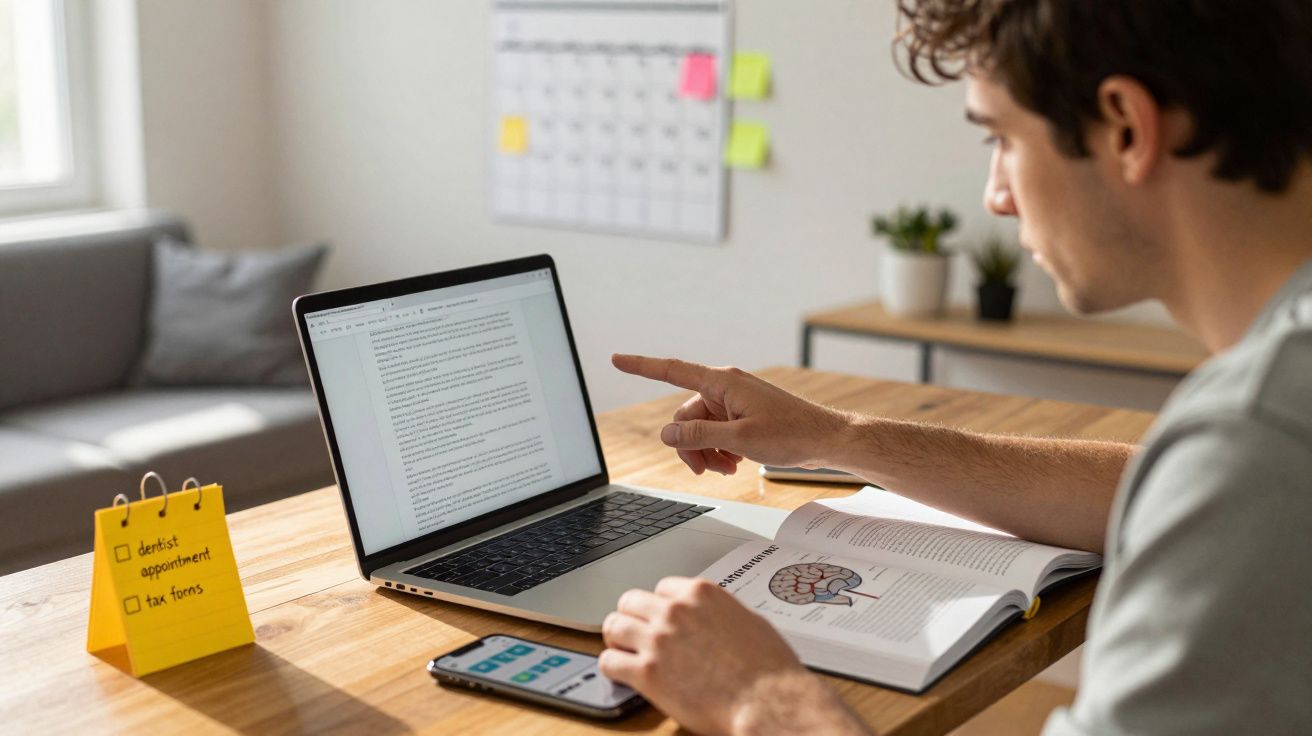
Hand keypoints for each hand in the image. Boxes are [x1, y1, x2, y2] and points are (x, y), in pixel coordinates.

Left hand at [600, 577, 861, 734]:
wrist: (768, 702)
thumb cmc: (769, 670)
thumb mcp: (749, 622)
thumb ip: (720, 613)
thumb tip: (713, 619)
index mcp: (701, 594)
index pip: (662, 588)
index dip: (660, 606)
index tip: (660, 619)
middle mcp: (675, 610)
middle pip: (631, 601)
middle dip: (633, 617)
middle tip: (634, 633)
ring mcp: (658, 639)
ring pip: (613, 626)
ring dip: (617, 639)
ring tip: (622, 651)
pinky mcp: (647, 672)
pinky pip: (609, 661)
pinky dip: (612, 667)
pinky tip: (622, 674)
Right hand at [611, 354, 849, 474]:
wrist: (826, 439)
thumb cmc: (792, 434)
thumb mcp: (740, 439)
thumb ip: (699, 435)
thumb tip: (667, 433)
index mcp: (723, 383)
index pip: (672, 371)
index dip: (642, 366)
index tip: (617, 359)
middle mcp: (725, 388)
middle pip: (684, 414)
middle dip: (689, 444)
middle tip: (704, 470)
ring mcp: (734, 402)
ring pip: (699, 427)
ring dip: (706, 450)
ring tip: (726, 468)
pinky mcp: (743, 415)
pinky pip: (716, 431)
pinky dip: (718, 449)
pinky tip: (733, 464)